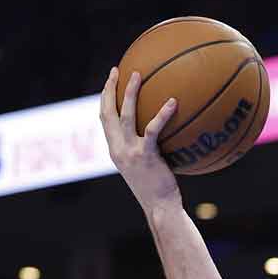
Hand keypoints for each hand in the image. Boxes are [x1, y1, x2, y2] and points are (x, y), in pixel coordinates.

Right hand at [99, 68, 182, 208]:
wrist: (159, 208)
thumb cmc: (159, 190)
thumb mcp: (148, 168)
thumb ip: (148, 149)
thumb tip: (166, 132)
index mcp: (115, 150)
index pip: (104, 119)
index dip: (104, 99)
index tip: (110, 81)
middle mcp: (117, 149)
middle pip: (107, 112)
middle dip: (109, 89)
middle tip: (116, 70)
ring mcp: (129, 152)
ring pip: (125, 116)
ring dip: (130, 93)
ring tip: (138, 74)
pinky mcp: (145, 156)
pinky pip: (153, 129)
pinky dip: (162, 114)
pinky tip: (173, 101)